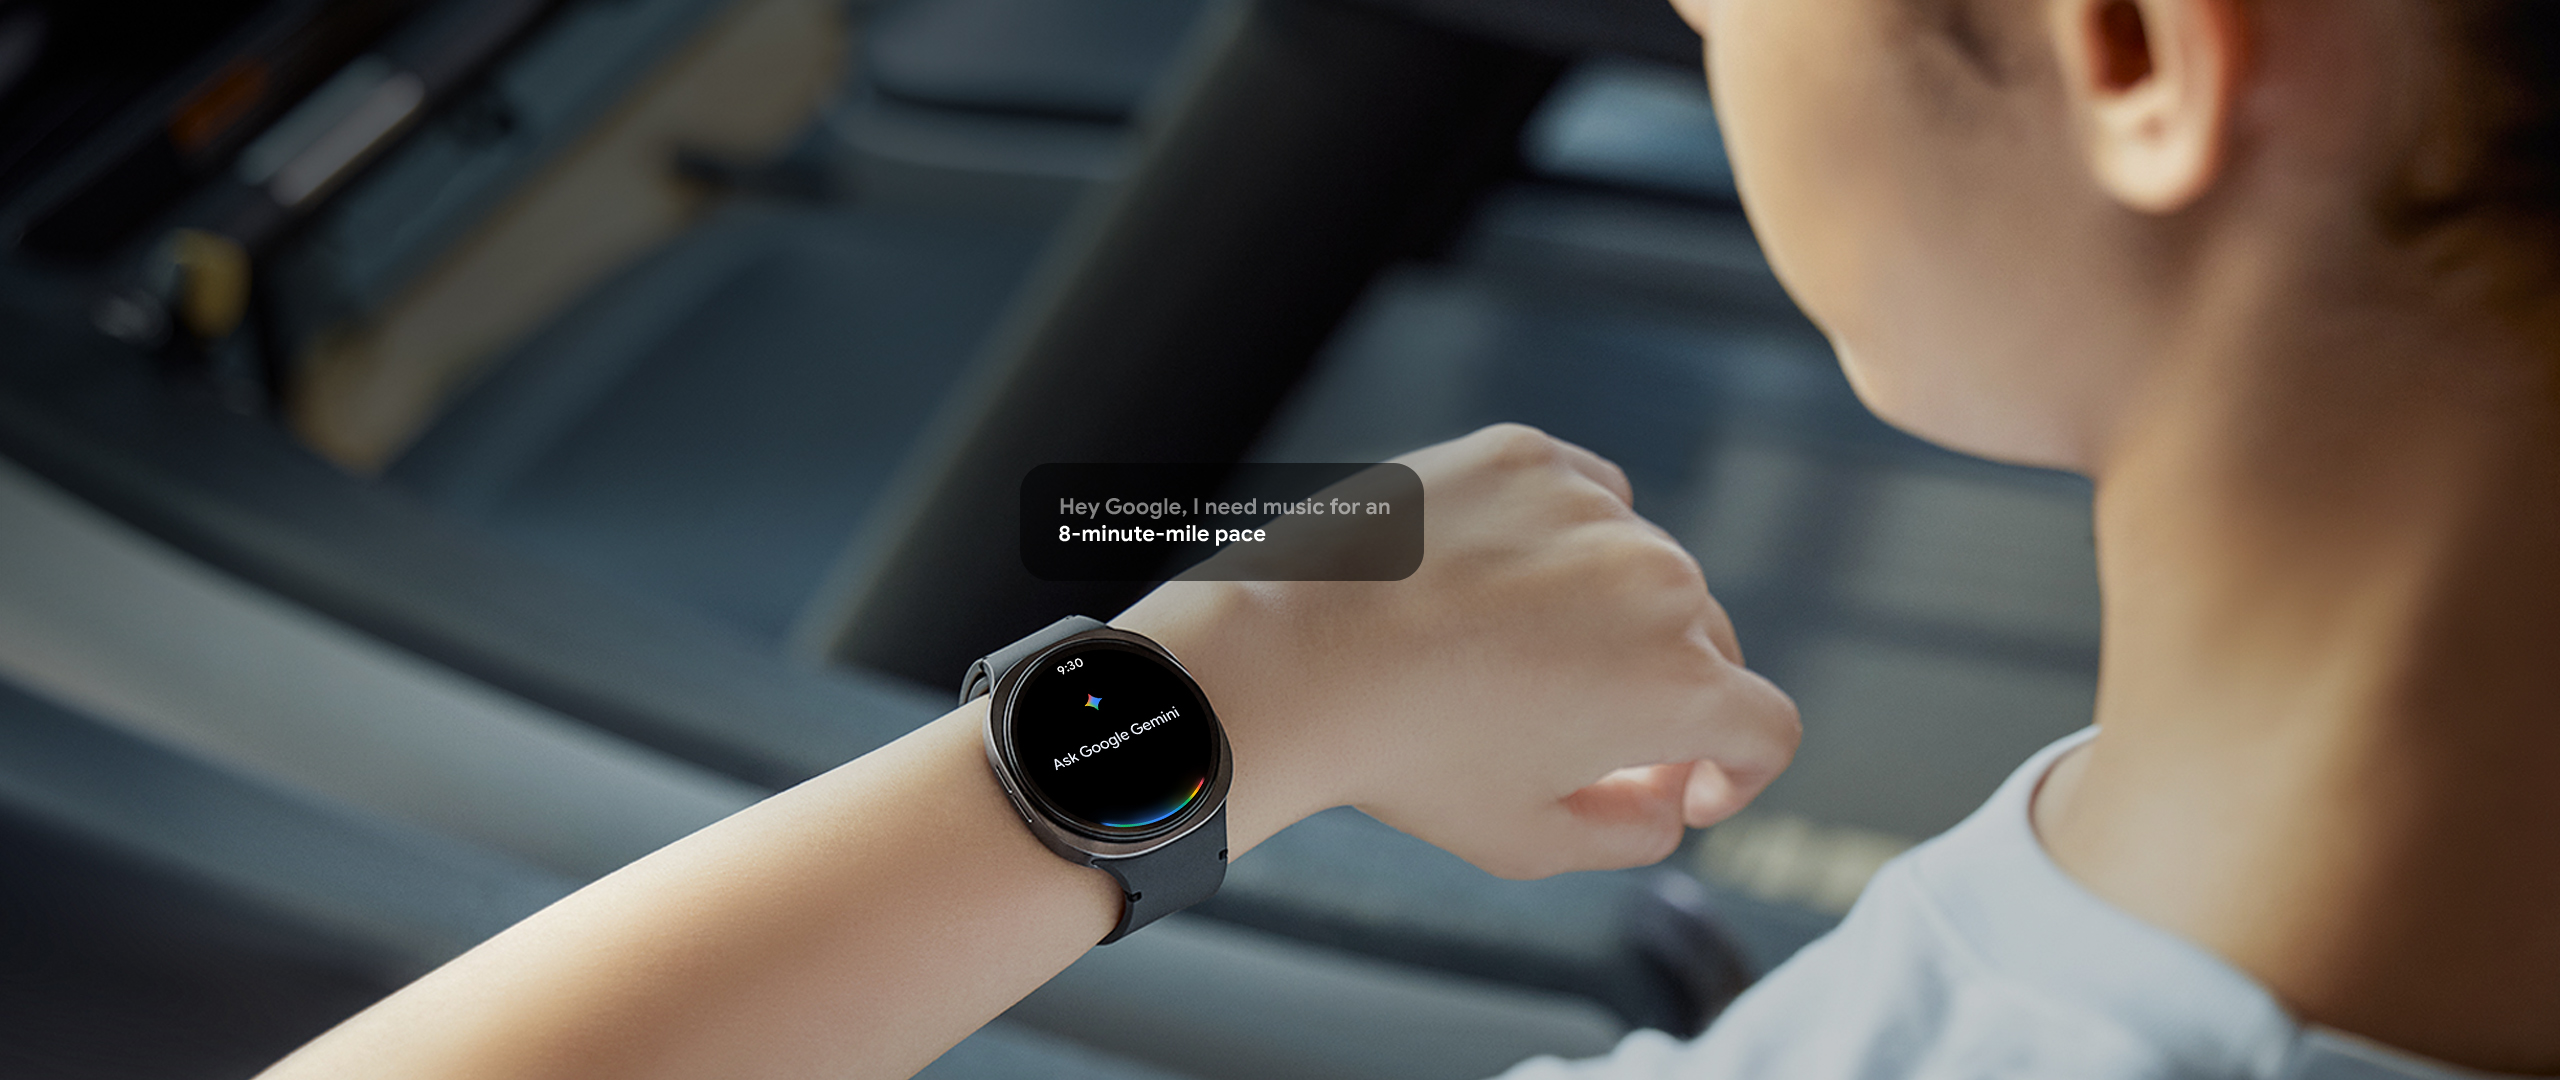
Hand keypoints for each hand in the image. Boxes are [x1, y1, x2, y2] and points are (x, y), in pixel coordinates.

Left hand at [1118, 424, 1798, 878]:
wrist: (1292, 658)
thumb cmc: (1406, 759)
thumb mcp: (1530, 841)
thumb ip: (1634, 833)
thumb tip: (1671, 798)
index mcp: (1678, 684)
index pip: (1767, 727)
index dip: (1738, 771)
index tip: (1684, 783)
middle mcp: (1659, 582)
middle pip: (1706, 644)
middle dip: (1665, 692)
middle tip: (1583, 728)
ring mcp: (1594, 506)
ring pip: (1642, 565)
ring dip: (1608, 611)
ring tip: (1511, 650)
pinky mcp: (1530, 455)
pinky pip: (1584, 496)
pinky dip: (1561, 538)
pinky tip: (1493, 581)